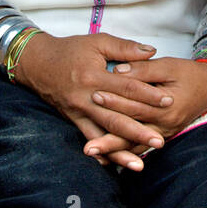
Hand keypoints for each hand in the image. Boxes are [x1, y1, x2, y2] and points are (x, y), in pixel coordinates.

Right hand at [14, 31, 174, 170]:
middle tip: (160, 142)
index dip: (148, 95)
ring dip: (121, 150)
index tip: (168, 102)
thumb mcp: (97, 42)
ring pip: (102, 134)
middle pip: (116, 118)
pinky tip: (113, 165)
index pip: (126, 88)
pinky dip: (101, 152)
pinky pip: (89, 138)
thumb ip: (125, 48)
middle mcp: (85, 98)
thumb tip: (151, 51)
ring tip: (140, 164)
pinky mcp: (73, 120)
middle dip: (139, 132)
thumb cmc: (70, 50)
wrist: (38, 64)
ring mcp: (78, 112)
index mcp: (94, 76)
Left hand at [84, 57, 206, 162]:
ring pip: (136, 145)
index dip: (115, 100)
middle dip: (108, 139)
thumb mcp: (168, 65)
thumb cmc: (189, 73)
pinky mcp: (162, 135)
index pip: (136, 104)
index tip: (93, 96)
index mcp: (167, 105)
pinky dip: (125, 154)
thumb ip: (142, 69)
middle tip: (87, 147)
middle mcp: (166, 124)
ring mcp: (164, 132)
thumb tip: (116, 71)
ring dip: (114, 152)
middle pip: (132, 132)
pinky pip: (141, 148)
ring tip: (94, 155)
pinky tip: (107, 159)